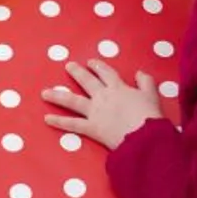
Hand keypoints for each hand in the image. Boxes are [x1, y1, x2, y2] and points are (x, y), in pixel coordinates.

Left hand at [43, 60, 162, 149]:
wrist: (145, 136)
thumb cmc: (150, 116)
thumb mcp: (152, 95)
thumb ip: (146, 82)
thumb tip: (140, 72)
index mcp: (118, 88)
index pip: (106, 72)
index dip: (97, 66)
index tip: (90, 62)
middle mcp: (103, 96)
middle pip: (86, 81)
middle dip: (76, 73)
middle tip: (68, 66)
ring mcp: (95, 111)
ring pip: (73, 101)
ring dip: (58, 96)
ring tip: (45, 92)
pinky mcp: (91, 127)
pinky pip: (72, 124)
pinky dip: (59, 122)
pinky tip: (47, 119)